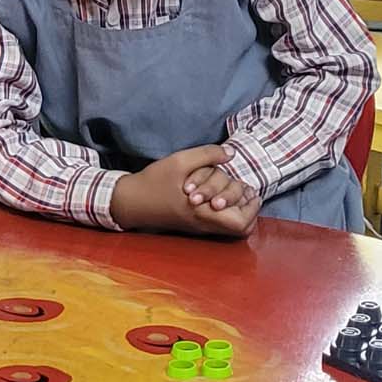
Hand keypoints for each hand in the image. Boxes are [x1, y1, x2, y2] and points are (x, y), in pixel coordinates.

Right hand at [108, 146, 258, 237]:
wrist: (130, 202)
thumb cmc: (154, 182)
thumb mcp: (179, 162)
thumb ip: (207, 155)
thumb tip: (230, 153)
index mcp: (202, 213)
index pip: (241, 222)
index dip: (251, 207)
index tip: (248, 187)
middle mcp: (204, 224)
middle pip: (242, 228)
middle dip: (248, 206)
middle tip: (244, 188)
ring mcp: (199, 227)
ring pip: (232, 227)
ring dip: (238, 207)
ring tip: (234, 188)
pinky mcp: (194, 225)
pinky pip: (220, 223)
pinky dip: (226, 209)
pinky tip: (219, 192)